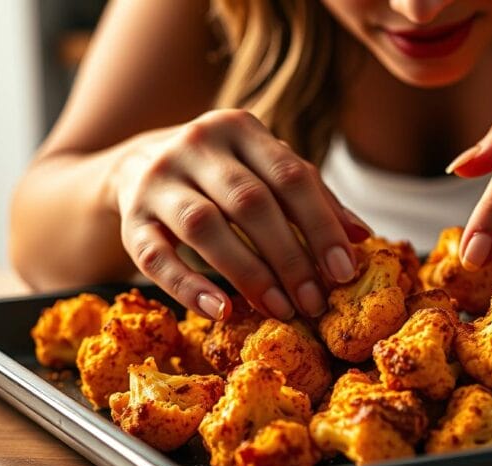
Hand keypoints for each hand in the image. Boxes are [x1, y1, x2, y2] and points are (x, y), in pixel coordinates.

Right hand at [109, 109, 371, 320]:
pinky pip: (157, 258)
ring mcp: (156, 181)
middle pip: (250, 203)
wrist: (139, 164)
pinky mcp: (129, 219)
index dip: (321, 226)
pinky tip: (223, 311)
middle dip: (289, 257)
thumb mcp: (267, 171)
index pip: (290, 177)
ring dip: (248, 273)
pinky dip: (190, 287)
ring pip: (205, 227)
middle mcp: (195, 146)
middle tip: (313, 302)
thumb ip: (313, 198)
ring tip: (280, 309)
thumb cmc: (224, 175)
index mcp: (239, 128)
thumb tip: (361, 237)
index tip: (344, 272)